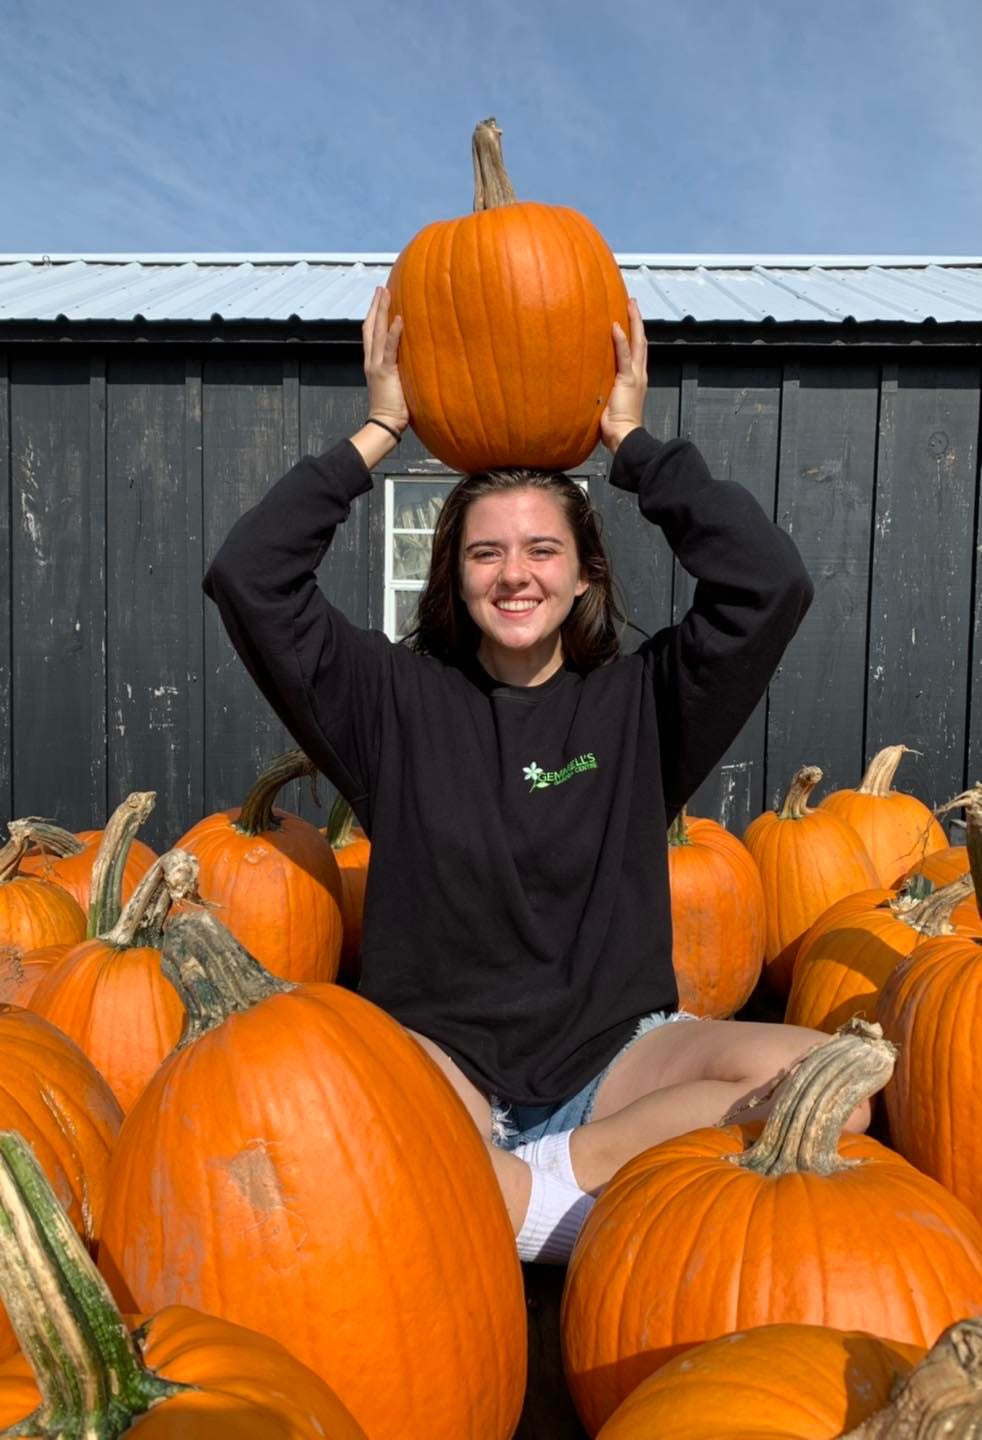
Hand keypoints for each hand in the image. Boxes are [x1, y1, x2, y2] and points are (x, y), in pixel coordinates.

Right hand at [362, 287, 409, 434]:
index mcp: (373, 363)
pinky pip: (390, 349)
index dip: (374, 316)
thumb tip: (415, 360)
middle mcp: (372, 360)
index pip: (371, 334)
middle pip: (370, 327)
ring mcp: (377, 365)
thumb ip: (401, 370)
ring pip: (376, 332)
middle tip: (381, 288)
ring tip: (386, 293)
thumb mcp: (397, 384)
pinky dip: (394, 333)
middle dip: (375, 306)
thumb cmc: (393, 409)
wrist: (385, 423)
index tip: (380, 299)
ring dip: (381, 311)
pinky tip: (399, 318)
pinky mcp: (386, 372)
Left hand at [600, 297, 647, 453]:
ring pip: (636, 343)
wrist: (625, 437)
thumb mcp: (608, 404)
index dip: (633, 335)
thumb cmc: (617, 428)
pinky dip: (620, 340)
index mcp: (634, 381)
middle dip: (637, 321)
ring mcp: (634, 377)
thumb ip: (602, 391)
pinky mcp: (627, 381)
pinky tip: (615, 325)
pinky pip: (624, 356)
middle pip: (640, 342)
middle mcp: (638, 375)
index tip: (627, 320)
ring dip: (633, 322)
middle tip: (632, 303)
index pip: (635, 352)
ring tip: (629, 304)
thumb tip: (587, 387)